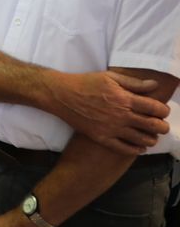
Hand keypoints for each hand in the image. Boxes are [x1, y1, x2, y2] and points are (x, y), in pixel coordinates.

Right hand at [51, 70, 169, 153]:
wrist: (61, 95)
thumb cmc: (85, 83)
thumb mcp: (110, 77)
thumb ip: (133, 83)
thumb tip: (154, 86)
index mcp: (124, 99)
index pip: (155, 108)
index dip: (163, 110)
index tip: (162, 111)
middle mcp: (121, 115)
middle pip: (153, 126)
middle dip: (162, 126)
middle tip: (161, 125)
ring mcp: (111, 128)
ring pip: (142, 139)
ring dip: (151, 138)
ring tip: (151, 136)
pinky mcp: (101, 137)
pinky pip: (124, 148)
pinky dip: (136, 149)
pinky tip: (139, 147)